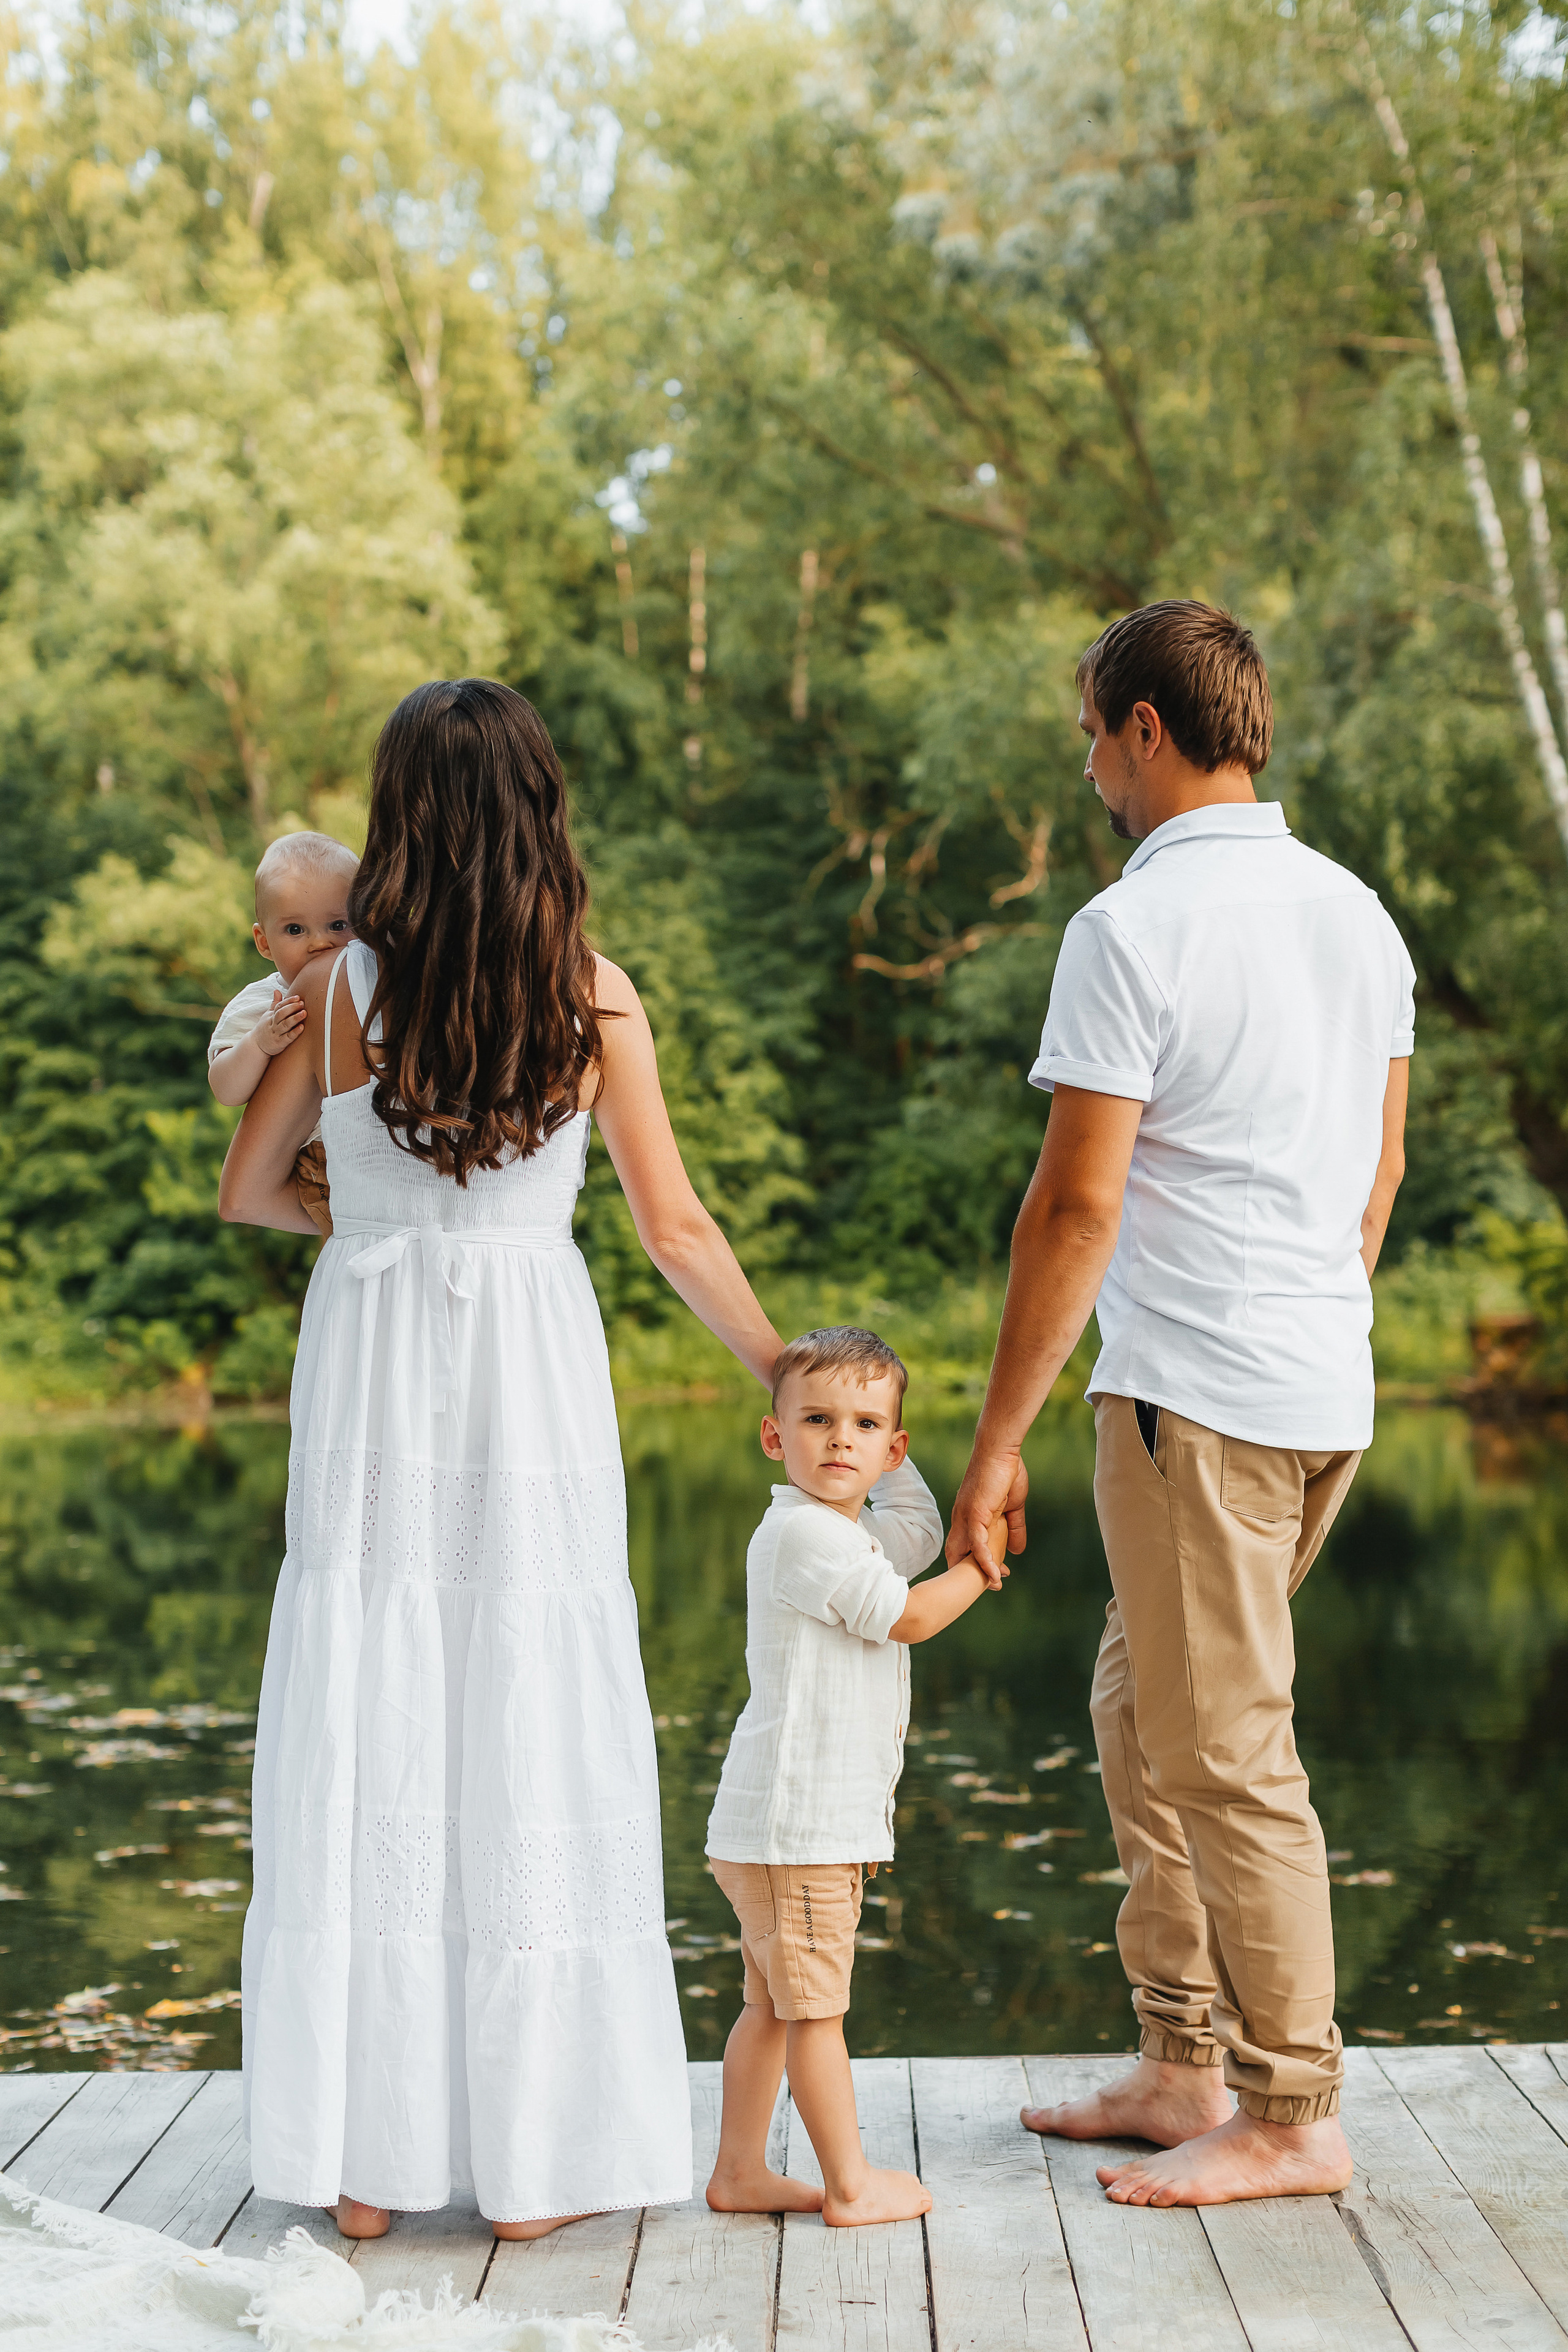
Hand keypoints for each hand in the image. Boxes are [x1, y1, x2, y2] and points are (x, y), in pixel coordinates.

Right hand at [255, 991, 306, 1057]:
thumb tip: (277, 990)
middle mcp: (273, 1023)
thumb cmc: (266, 1027)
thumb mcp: (268, 1015)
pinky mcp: (280, 1043)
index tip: (298, 997)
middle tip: (302, 1004)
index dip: (288, 1001)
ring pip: (285, 1025)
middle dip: (291, 1008)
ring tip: (304, 1013)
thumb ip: (274, 1004)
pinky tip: (302, 1027)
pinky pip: (287, 1037)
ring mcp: (276, 1033)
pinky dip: (294, 1032)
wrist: (256, 1045)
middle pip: (281, 1014)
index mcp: (271, 1016)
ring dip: (295, 1018)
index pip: (279, 1006)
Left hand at [947, 1451, 1027, 1584]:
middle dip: (972, 1573)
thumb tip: (1018, 1551)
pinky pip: (978, 1544)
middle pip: (958, 1554)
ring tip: (995, 1585)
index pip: (965, 1547)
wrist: (1000, 1450)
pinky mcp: (975, 1514)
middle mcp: (962, 1519)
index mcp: (968, 1516)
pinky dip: (985, 1561)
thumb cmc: (1005, 1472)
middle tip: (993, 1585)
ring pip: (966, 1552)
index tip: (994, 1575)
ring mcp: (966, 1517)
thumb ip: (1015, 1528)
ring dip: (980, 1571)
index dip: (975, 1563)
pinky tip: (995, 1575)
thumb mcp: (1013, 1506)